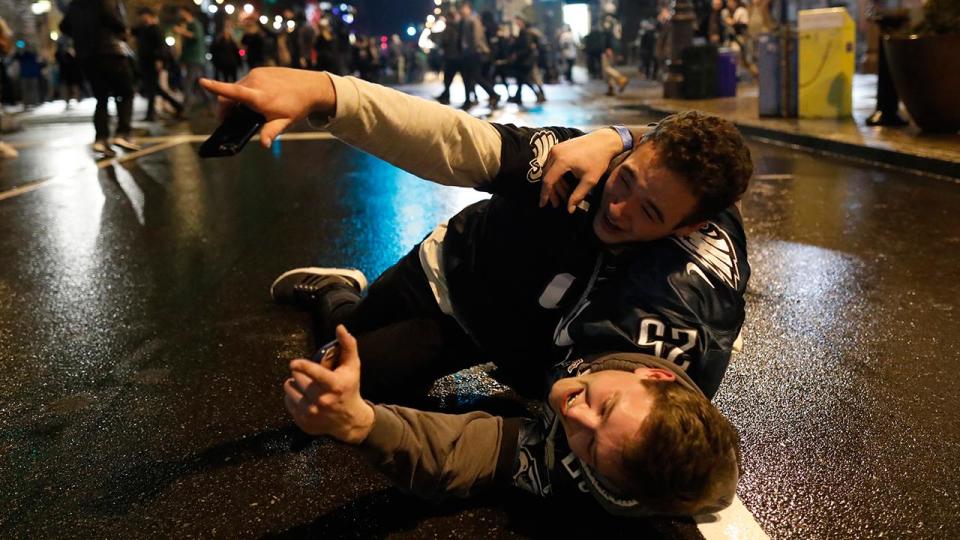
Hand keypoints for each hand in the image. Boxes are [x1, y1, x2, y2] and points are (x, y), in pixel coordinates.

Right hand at [199, 67, 336, 147]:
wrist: (312, 87)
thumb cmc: (297, 107)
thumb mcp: (284, 122)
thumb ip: (270, 133)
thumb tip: (263, 145)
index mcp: (258, 97)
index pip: (233, 92)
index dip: (216, 87)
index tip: (202, 82)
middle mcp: (255, 82)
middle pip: (229, 95)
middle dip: (226, 108)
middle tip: (229, 120)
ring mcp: (257, 74)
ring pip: (237, 88)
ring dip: (236, 99)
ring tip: (248, 111)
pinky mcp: (260, 70)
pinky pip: (245, 82)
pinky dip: (245, 91)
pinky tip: (257, 99)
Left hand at [283, 325, 374, 443]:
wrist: (350, 421)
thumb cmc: (349, 388)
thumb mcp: (352, 367)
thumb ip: (347, 346)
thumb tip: (340, 327)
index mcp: (335, 385)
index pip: (317, 374)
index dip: (304, 367)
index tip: (294, 363)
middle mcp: (322, 400)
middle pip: (298, 377)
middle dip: (300, 373)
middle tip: (310, 376)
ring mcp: (311, 412)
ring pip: (289, 388)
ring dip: (294, 384)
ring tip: (306, 386)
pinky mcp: (303, 421)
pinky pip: (287, 401)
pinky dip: (293, 397)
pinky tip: (305, 398)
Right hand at [540, 128, 622, 212]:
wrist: (604, 141)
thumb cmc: (598, 160)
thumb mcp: (590, 180)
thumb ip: (578, 195)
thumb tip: (569, 210)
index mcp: (561, 161)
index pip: (548, 181)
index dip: (545, 195)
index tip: (543, 205)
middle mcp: (555, 153)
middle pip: (547, 176)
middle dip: (551, 192)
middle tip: (557, 203)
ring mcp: (555, 148)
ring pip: (549, 170)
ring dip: (555, 184)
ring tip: (564, 195)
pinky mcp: (558, 147)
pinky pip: (552, 163)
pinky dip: (556, 174)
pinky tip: (564, 183)